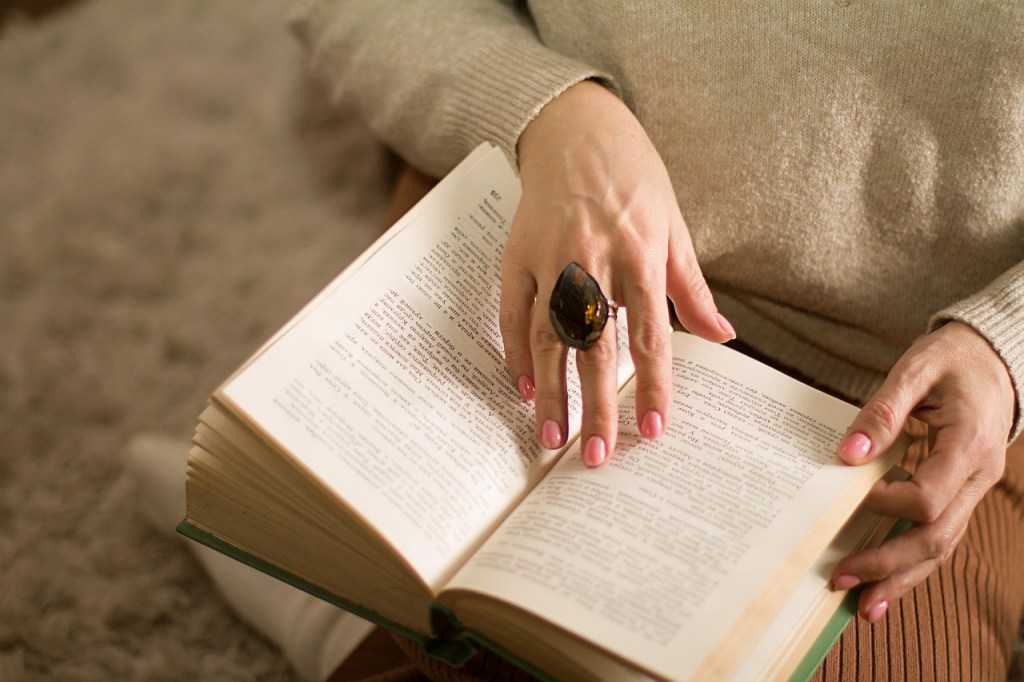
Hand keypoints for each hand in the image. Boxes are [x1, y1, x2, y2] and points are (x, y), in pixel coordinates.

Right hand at [499, 81, 734, 465]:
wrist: (576, 127)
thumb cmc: (633, 177)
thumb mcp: (674, 225)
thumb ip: (691, 287)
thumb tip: (722, 337)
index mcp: (639, 255)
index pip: (649, 337)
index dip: (653, 388)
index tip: (652, 433)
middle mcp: (591, 261)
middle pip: (594, 348)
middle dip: (595, 407)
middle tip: (594, 457)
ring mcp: (549, 258)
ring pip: (547, 338)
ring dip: (549, 393)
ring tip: (550, 439)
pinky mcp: (516, 253)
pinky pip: (512, 312)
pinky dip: (514, 352)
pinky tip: (522, 388)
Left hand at [830, 321, 1015, 621]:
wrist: (993, 358)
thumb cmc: (953, 360)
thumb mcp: (915, 370)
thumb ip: (881, 412)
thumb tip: (848, 455)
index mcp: (970, 446)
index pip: (927, 497)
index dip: (884, 506)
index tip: (845, 500)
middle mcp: (979, 476)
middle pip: (936, 536)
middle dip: (887, 563)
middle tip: (839, 577)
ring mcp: (974, 489)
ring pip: (941, 545)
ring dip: (901, 576)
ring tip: (862, 605)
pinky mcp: (962, 493)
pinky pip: (939, 534)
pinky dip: (911, 561)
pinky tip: (884, 581)